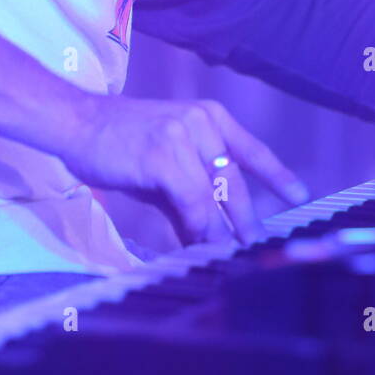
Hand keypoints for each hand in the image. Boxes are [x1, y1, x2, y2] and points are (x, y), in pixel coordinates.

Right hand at [60, 94, 309, 246]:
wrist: (75, 122)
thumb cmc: (118, 143)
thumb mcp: (163, 163)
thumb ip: (189, 194)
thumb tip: (209, 235)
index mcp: (209, 117)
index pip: (251, 149)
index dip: (277, 175)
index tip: (299, 196)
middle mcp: (203, 121)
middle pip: (235, 179)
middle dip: (246, 219)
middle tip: (255, 248)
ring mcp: (184, 136)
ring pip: (215, 194)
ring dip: (222, 231)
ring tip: (228, 257)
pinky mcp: (164, 155)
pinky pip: (192, 201)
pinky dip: (198, 228)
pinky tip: (199, 245)